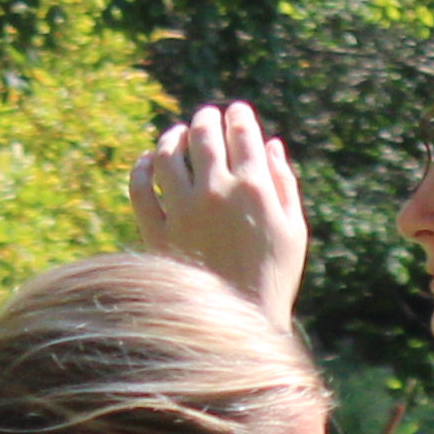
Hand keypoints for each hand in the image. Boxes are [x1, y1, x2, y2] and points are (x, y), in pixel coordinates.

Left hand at [131, 102, 305, 319]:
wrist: (239, 322)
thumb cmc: (274, 276)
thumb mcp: (293, 230)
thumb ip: (284, 183)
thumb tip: (271, 145)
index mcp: (254, 188)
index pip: (242, 134)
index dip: (239, 116)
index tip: (237, 111)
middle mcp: (215, 192)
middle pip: (203, 137)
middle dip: (206, 119)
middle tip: (206, 116)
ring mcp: (182, 211)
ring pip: (166, 156)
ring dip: (171, 137)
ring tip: (176, 135)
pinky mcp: (158, 232)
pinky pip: (140, 189)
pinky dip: (141, 169)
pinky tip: (147, 162)